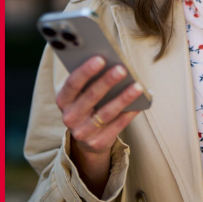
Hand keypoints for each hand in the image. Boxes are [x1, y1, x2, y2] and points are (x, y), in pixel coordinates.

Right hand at [56, 56, 143, 190]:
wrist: (86, 138)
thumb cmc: (87, 107)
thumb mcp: (80, 95)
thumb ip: (89, 82)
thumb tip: (111, 64)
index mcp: (63, 101)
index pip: (72, 84)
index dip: (85, 71)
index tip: (100, 58)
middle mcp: (70, 117)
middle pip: (91, 97)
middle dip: (107, 81)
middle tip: (122, 69)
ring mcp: (82, 132)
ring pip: (106, 113)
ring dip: (123, 98)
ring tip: (137, 86)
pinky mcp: (97, 143)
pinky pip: (117, 126)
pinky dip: (129, 114)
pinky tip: (139, 104)